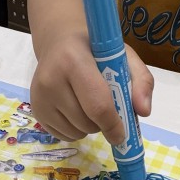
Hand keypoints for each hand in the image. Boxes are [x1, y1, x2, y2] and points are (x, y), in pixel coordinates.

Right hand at [30, 32, 153, 144]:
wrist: (60, 43)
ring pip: (76, 133)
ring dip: (89, 128)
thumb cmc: (96, 51)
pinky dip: (76, 130)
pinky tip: (75, 111)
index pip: (97, 105)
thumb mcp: (125, 57)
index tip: (122, 134)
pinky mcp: (35, 110)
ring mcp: (39, 97)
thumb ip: (142, 82)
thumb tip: (143, 111)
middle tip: (106, 108)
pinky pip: (64, 136)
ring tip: (88, 106)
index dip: (113, 125)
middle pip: (87, 123)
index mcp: (74, 61)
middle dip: (103, 125)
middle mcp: (51, 79)